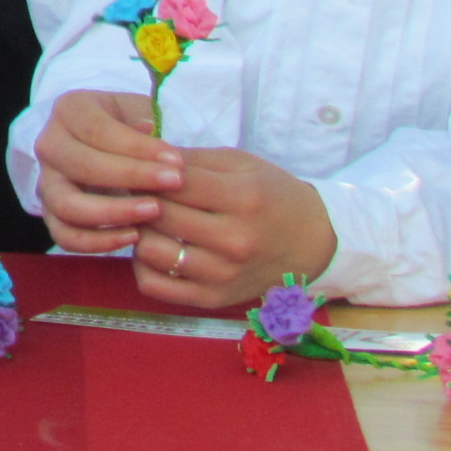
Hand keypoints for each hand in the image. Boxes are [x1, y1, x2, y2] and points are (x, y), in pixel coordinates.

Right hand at [36, 89, 180, 254]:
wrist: (111, 147)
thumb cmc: (130, 126)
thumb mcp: (138, 111)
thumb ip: (145, 118)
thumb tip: (149, 130)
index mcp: (69, 110)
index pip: (98, 130)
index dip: (138, 147)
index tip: (177, 161)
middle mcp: (49, 145)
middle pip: (81, 165)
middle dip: (132, 176)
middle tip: (174, 183)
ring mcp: (47, 182)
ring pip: (67, 204)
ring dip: (113, 212)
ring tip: (154, 211)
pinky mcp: (52, 214)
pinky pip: (65, 235)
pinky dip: (97, 242)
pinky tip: (134, 236)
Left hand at [132, 145, 338, 310]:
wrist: (314, 243)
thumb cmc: (273, 195)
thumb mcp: (239, 164)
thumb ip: (190, 159)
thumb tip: (140, 151)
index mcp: (243, 199)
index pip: (173, 182)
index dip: (149, 171)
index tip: (142, 167)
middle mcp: (234, 241)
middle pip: (158, 215)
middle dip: (139, 198)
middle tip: (136, 191)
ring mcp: (223, 275)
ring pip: (151, 251)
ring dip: (139, 231)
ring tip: (146, 219)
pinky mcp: (214, 299)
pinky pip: (155, 286)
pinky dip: (143, 266)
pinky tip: (153, 247)